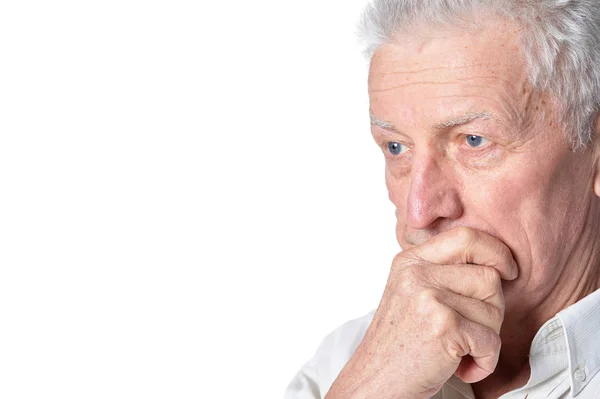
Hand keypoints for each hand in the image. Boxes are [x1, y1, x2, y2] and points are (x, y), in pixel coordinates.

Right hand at [324, 227, 517, 398]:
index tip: (507, 270)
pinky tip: (462, 367)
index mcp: (410, 261)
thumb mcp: (411, 292)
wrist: (376, 382)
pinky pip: (491, 341)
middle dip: (492, 309)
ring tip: (460, 350)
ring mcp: (428, 297)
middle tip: (471, 329)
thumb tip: (495, 259)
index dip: (496, 251)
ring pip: (495, 309)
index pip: (466, 236)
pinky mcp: (443, 326)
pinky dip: (485, 362)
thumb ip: (442, 271)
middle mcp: (417, 273)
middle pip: (489, 276)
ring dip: (487, 339)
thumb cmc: (399, 344)